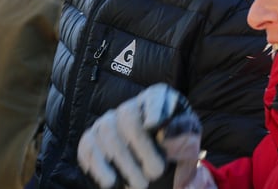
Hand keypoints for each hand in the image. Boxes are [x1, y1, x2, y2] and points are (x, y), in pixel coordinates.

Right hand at [77, 83, 201, 188]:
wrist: (159, 170)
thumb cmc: (176, 149)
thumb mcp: (189, 141)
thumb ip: (184, 135)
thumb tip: (166, 135)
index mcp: (158, 100)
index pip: (156, 97)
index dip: (154, 109)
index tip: (154, 126)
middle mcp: (130, 107)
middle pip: (129, 118)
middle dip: (142, 147)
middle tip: (156, 173)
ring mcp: (108, 122)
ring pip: (108, 133)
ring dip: (124, 162)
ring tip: (140, 185)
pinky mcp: (91, 139)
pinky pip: (88, 146)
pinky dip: (98, 166)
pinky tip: (111, 182)